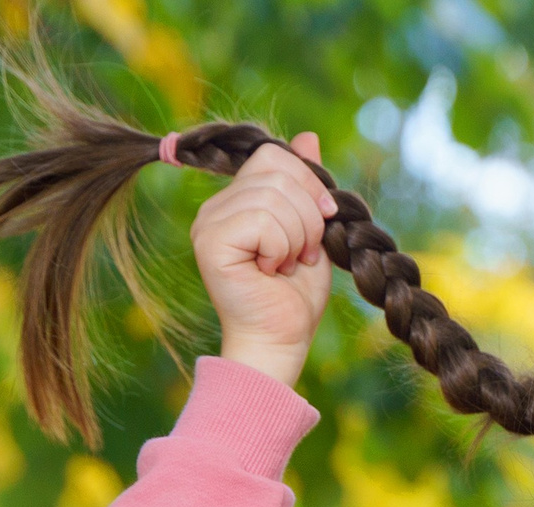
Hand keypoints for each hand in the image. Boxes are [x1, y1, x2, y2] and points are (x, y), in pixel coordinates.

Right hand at [193, 131, 336, 389]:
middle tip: (304, 254)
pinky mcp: (210, 241)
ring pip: (273, 196)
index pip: (274, 156)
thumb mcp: (312, 232)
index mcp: (238, 200)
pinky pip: (261, 219)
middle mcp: (216, 206)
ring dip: (298, 236)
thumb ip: (307, 187)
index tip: (325, 221)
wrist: (280, 342)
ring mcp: (209, 222)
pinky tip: (272, 271)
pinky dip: (281, 247)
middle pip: (276, 171)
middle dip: (308, 215)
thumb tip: (307, 137)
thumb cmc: (295, 297)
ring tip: (288, 265)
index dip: (308, 183)